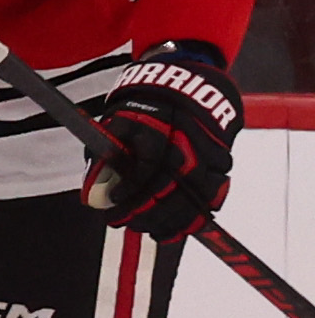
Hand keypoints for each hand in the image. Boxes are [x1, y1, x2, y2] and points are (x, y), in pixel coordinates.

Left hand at [85, 53, 241, 240]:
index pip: (143, 171)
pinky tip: (180, 227)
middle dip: (146, 213)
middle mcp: (185, 143)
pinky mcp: (223, 161)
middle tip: (125, 224)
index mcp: (155, 131)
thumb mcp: (117, 123)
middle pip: (169, 188)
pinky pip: (214, 195)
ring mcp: (208, 153)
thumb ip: (104, 157)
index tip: (112, 208)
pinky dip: (197, 215)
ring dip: (172, 221)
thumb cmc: (145, 108)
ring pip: (194, 196)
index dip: (128, 194)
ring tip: (151, 232)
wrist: (189, 85)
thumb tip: (93, 195)